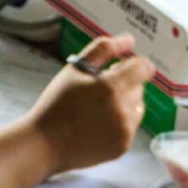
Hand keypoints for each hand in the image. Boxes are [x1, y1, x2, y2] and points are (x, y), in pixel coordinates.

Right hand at [27, 34, 154, 173]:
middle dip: (124, 84)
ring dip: (124, 103)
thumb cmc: (57, 103)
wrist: (44, 144)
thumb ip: (103, 49)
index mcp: (112, 87)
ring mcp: (125, 131)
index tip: (116, 69)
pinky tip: (97, 124)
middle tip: (97, 90)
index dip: (133, 65)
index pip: (144, 68)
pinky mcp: (123, 147)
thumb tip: (129, 39)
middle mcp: (124, 110)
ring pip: (137, 106)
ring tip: (97, 108)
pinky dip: (120, 123)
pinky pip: (131, 126)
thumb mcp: (75, 68)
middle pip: (139, 87)